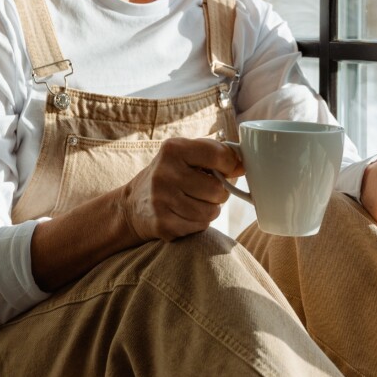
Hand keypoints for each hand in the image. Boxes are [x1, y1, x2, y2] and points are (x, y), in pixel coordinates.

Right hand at [117, 137, 240, 240]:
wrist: (133, 204)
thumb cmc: (170, 174)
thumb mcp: (185, 154)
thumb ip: (215, 153)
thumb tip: (243, 165)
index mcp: (173, 149)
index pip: (218, 155)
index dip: (231, 164)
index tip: (229, 168)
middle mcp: (165, 173)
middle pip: (217, 189)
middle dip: (219, 192)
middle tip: (207, 190)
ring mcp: (162, 200)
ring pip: (211, 211)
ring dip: (210, 209)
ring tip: (196, 202)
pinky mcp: (163, 224)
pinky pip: (199, 226)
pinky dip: (198, 222)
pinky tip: (185, 214)